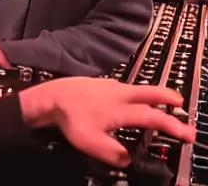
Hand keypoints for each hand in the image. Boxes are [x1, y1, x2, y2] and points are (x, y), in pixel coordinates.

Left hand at [19, 77, 195, 167]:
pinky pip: (125, 88)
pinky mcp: (102, 83)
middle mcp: (119, 93)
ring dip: (152, 95)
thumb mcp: (92, 144)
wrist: (53, 96)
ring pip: (137, 89)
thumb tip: (129, 158)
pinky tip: (130, 100)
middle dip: (169, 97)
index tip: (188, 134)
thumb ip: (115, 154)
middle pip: (150, 92)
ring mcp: (110, 86)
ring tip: (160, 103)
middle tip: (182, 104)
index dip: (173, 126)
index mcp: (121, 109)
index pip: (154, 117)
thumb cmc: (71, 119)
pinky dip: (135, 94)